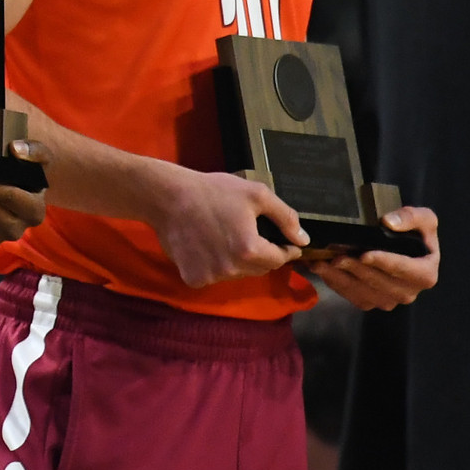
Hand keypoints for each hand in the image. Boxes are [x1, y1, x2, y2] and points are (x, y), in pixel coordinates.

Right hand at [151, 167, 302, 287]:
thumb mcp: (256, 194)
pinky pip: (215, 277)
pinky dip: (215, 266)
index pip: (280, 259)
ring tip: (225, 238)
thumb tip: (303, 240)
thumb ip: (285, 217)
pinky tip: (207, 247)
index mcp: (250, 250)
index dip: (284, 248)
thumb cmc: (212, 191)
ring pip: (238, 273)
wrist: (166, 197)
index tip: (281, 240)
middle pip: (259, 268)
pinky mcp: (193, 278)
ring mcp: (211, 276)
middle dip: (261, 254)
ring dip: (238, 261)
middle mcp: (232, 268)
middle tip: (249, 233)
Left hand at [305, 206, 440, 310]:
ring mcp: (389, 300)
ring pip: (363, 293)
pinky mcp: (371, 302)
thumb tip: (389, 223)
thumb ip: (411, 217)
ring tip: (321, 262)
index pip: (404, 269)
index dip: (384, 262)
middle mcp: (409, 292)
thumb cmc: (415, 231)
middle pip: (379, 282)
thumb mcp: (423, 218)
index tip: (364, 254)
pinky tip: (320, 269)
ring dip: (340, 278)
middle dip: (355, 269)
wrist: (401, 243)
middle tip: (335, 256)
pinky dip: (334, 283)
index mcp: (425, 274)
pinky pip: (352, 297)